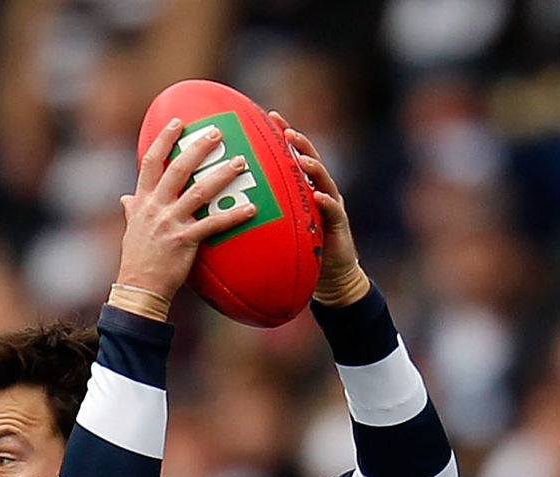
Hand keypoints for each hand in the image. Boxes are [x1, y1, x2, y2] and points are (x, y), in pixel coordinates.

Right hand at [113, 118, 260, 315]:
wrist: (139, 288)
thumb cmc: (137, 259)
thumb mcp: (131, 229)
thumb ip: (132, 209)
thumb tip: (125, 197)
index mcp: (142, 201)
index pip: (150, 162)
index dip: (163, 140)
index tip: (177, 122)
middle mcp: (155, 208)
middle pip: (177, 169)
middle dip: (198, 148)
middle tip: (217, 133)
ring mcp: (169, 223)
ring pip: (198, 192)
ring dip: (221, 175)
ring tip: (241, 162)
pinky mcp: (184, 241)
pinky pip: (213, 224)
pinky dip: (232, 215)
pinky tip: (250, 208)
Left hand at [270, 111, 367, 306]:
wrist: (326, 276)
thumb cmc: (295, 248)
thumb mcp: (274, 226)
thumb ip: (259, 210)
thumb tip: (222, 205)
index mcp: (299, 188)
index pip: (289, 156)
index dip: (281, 135)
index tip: (268, 116)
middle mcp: (316, 190)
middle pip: (308, 159)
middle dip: (298, 142)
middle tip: (285, 129)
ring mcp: (330, 204)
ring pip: (322, 180)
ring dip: (312, 167)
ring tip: (301, 157)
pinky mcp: (337, 224)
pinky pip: (332, 211)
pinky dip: (325, 202)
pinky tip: (318, 196)